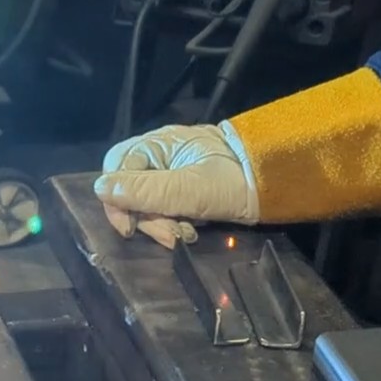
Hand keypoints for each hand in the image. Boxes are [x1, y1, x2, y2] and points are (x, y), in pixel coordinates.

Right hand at [93, 123, 259, 248]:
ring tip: (184, 235)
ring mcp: (173, 170)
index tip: (130, 229)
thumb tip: (100, 189)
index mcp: (158, 144)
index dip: (117, 201)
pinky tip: (189, 230)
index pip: (117, 169)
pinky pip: (164, 205)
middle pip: (129, 187)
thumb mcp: (190, 189)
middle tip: (170, 236)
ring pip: (146, 200)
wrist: (280, 180)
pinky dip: (172, 220)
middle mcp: (160, 154)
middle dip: (145, 217)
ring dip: (159, 222)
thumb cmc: (237, 180)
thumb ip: (146, 190)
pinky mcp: (186, 187)